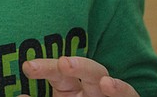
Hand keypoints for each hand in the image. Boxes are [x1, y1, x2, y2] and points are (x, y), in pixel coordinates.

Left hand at [19, 56, 139, 96]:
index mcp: (71, 88)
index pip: (57, 73)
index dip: (44, 67)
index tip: (27, 67)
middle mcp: (90, 88)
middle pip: (77, 69)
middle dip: (66, 64)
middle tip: (55, 64)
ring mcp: (108, 95)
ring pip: (100, 75)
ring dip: (87, 68)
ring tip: (69, 65)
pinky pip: (129, 95)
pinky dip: (120, 89)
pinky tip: (108, 84)